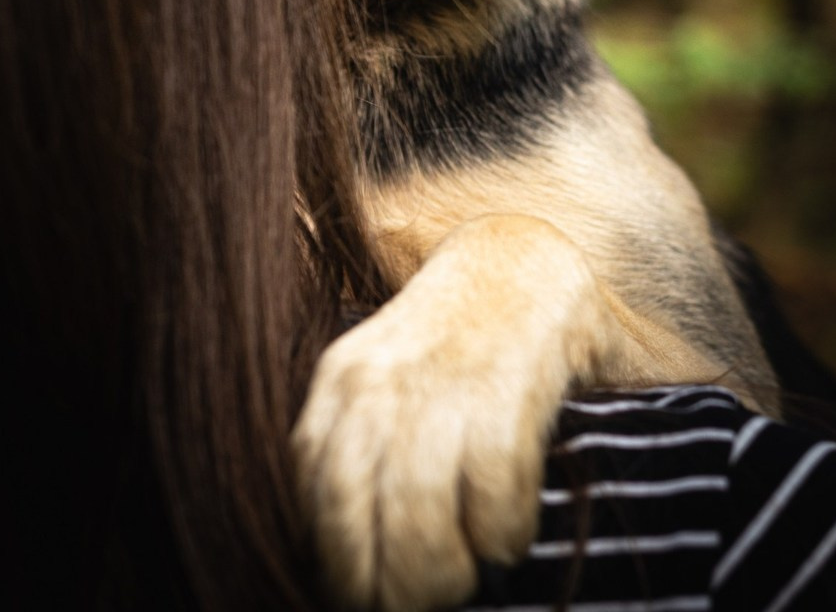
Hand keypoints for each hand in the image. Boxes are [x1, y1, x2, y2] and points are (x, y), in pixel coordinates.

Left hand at [292, 214, 604, 611]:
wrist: (521, 259)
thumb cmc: (451, 342)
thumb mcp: (385, 379)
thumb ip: (358, 445)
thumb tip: (350, 547)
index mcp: (341, 382)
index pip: (314, 491)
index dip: (335, 560)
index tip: (359, 596)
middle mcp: (380, 382)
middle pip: (359, 514)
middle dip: (386, 587)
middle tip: (413, 608)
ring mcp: (441, 381)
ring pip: (418, 511)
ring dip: (440, 573)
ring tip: (463, 585)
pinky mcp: (506, 383)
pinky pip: (493, 485)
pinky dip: (500, 530)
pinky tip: (508, 537)